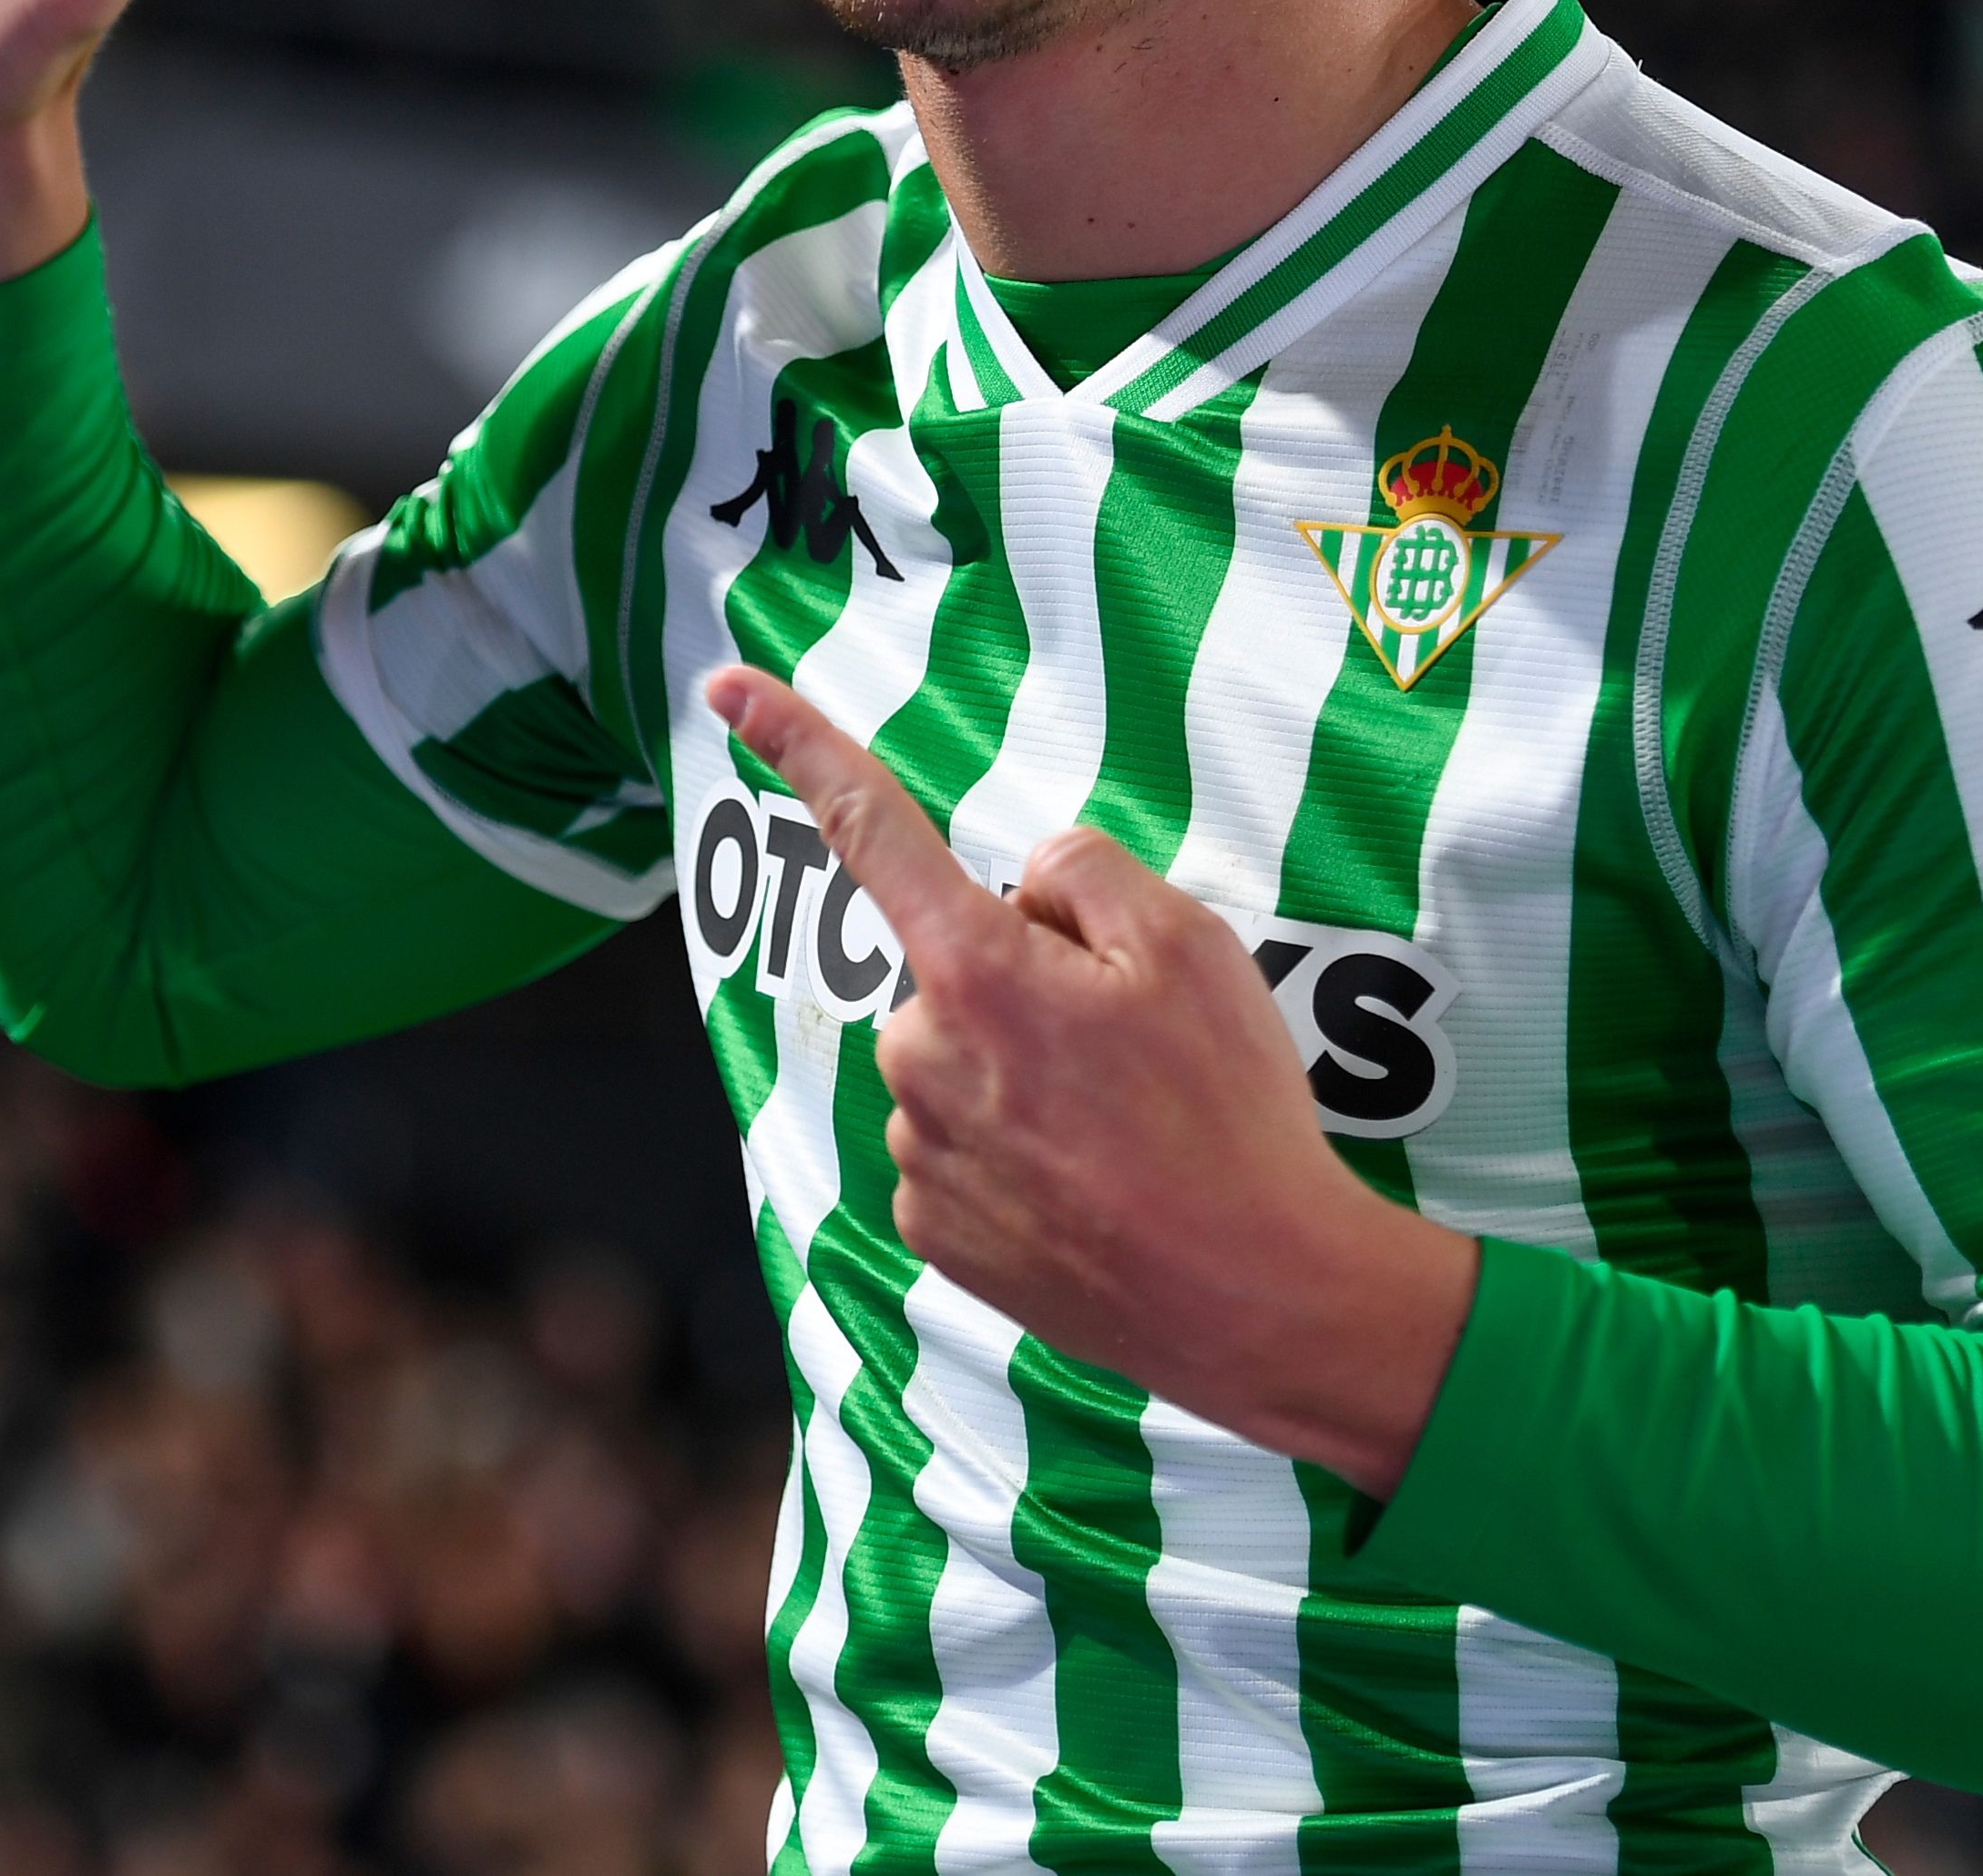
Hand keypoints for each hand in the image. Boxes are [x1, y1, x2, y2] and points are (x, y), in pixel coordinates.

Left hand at [701, 665, 1477, 1494]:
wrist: (1257, 1298)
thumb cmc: (1229, 1112)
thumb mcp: (1192, 943)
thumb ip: (1086, 873)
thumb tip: (1022, 887)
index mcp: (977, 971)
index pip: (871, 828)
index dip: (799, 744)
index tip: (725, 684)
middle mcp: (922, 1060)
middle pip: (957, 970)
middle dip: (1027, 984)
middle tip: (1137, 1049)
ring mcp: (922, 1153)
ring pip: (958, 1064)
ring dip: (1027, 1076)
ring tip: (1134, 1131)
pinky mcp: (935, 1234)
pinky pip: (959, 1149)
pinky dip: (1019, 1153)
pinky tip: (1098, 1187)